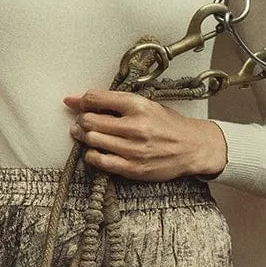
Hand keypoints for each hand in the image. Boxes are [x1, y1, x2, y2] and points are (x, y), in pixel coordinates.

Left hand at [63, 88, 227, 180]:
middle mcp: (135, 126)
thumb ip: (115, 102)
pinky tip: (96, 151)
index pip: (96, 98)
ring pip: (92, 140)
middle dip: (81, 120)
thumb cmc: (168, 125)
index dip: (80, 100)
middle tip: (82, 122)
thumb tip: (79, 99)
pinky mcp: (133, 168)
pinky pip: (100, 161)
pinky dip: (92, 155)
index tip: (73, 102)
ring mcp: (133, 149)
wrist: (192, 147)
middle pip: (90, 120)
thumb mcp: (146, 104)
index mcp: (138, 105)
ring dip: (84, 137)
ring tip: (86, 135)